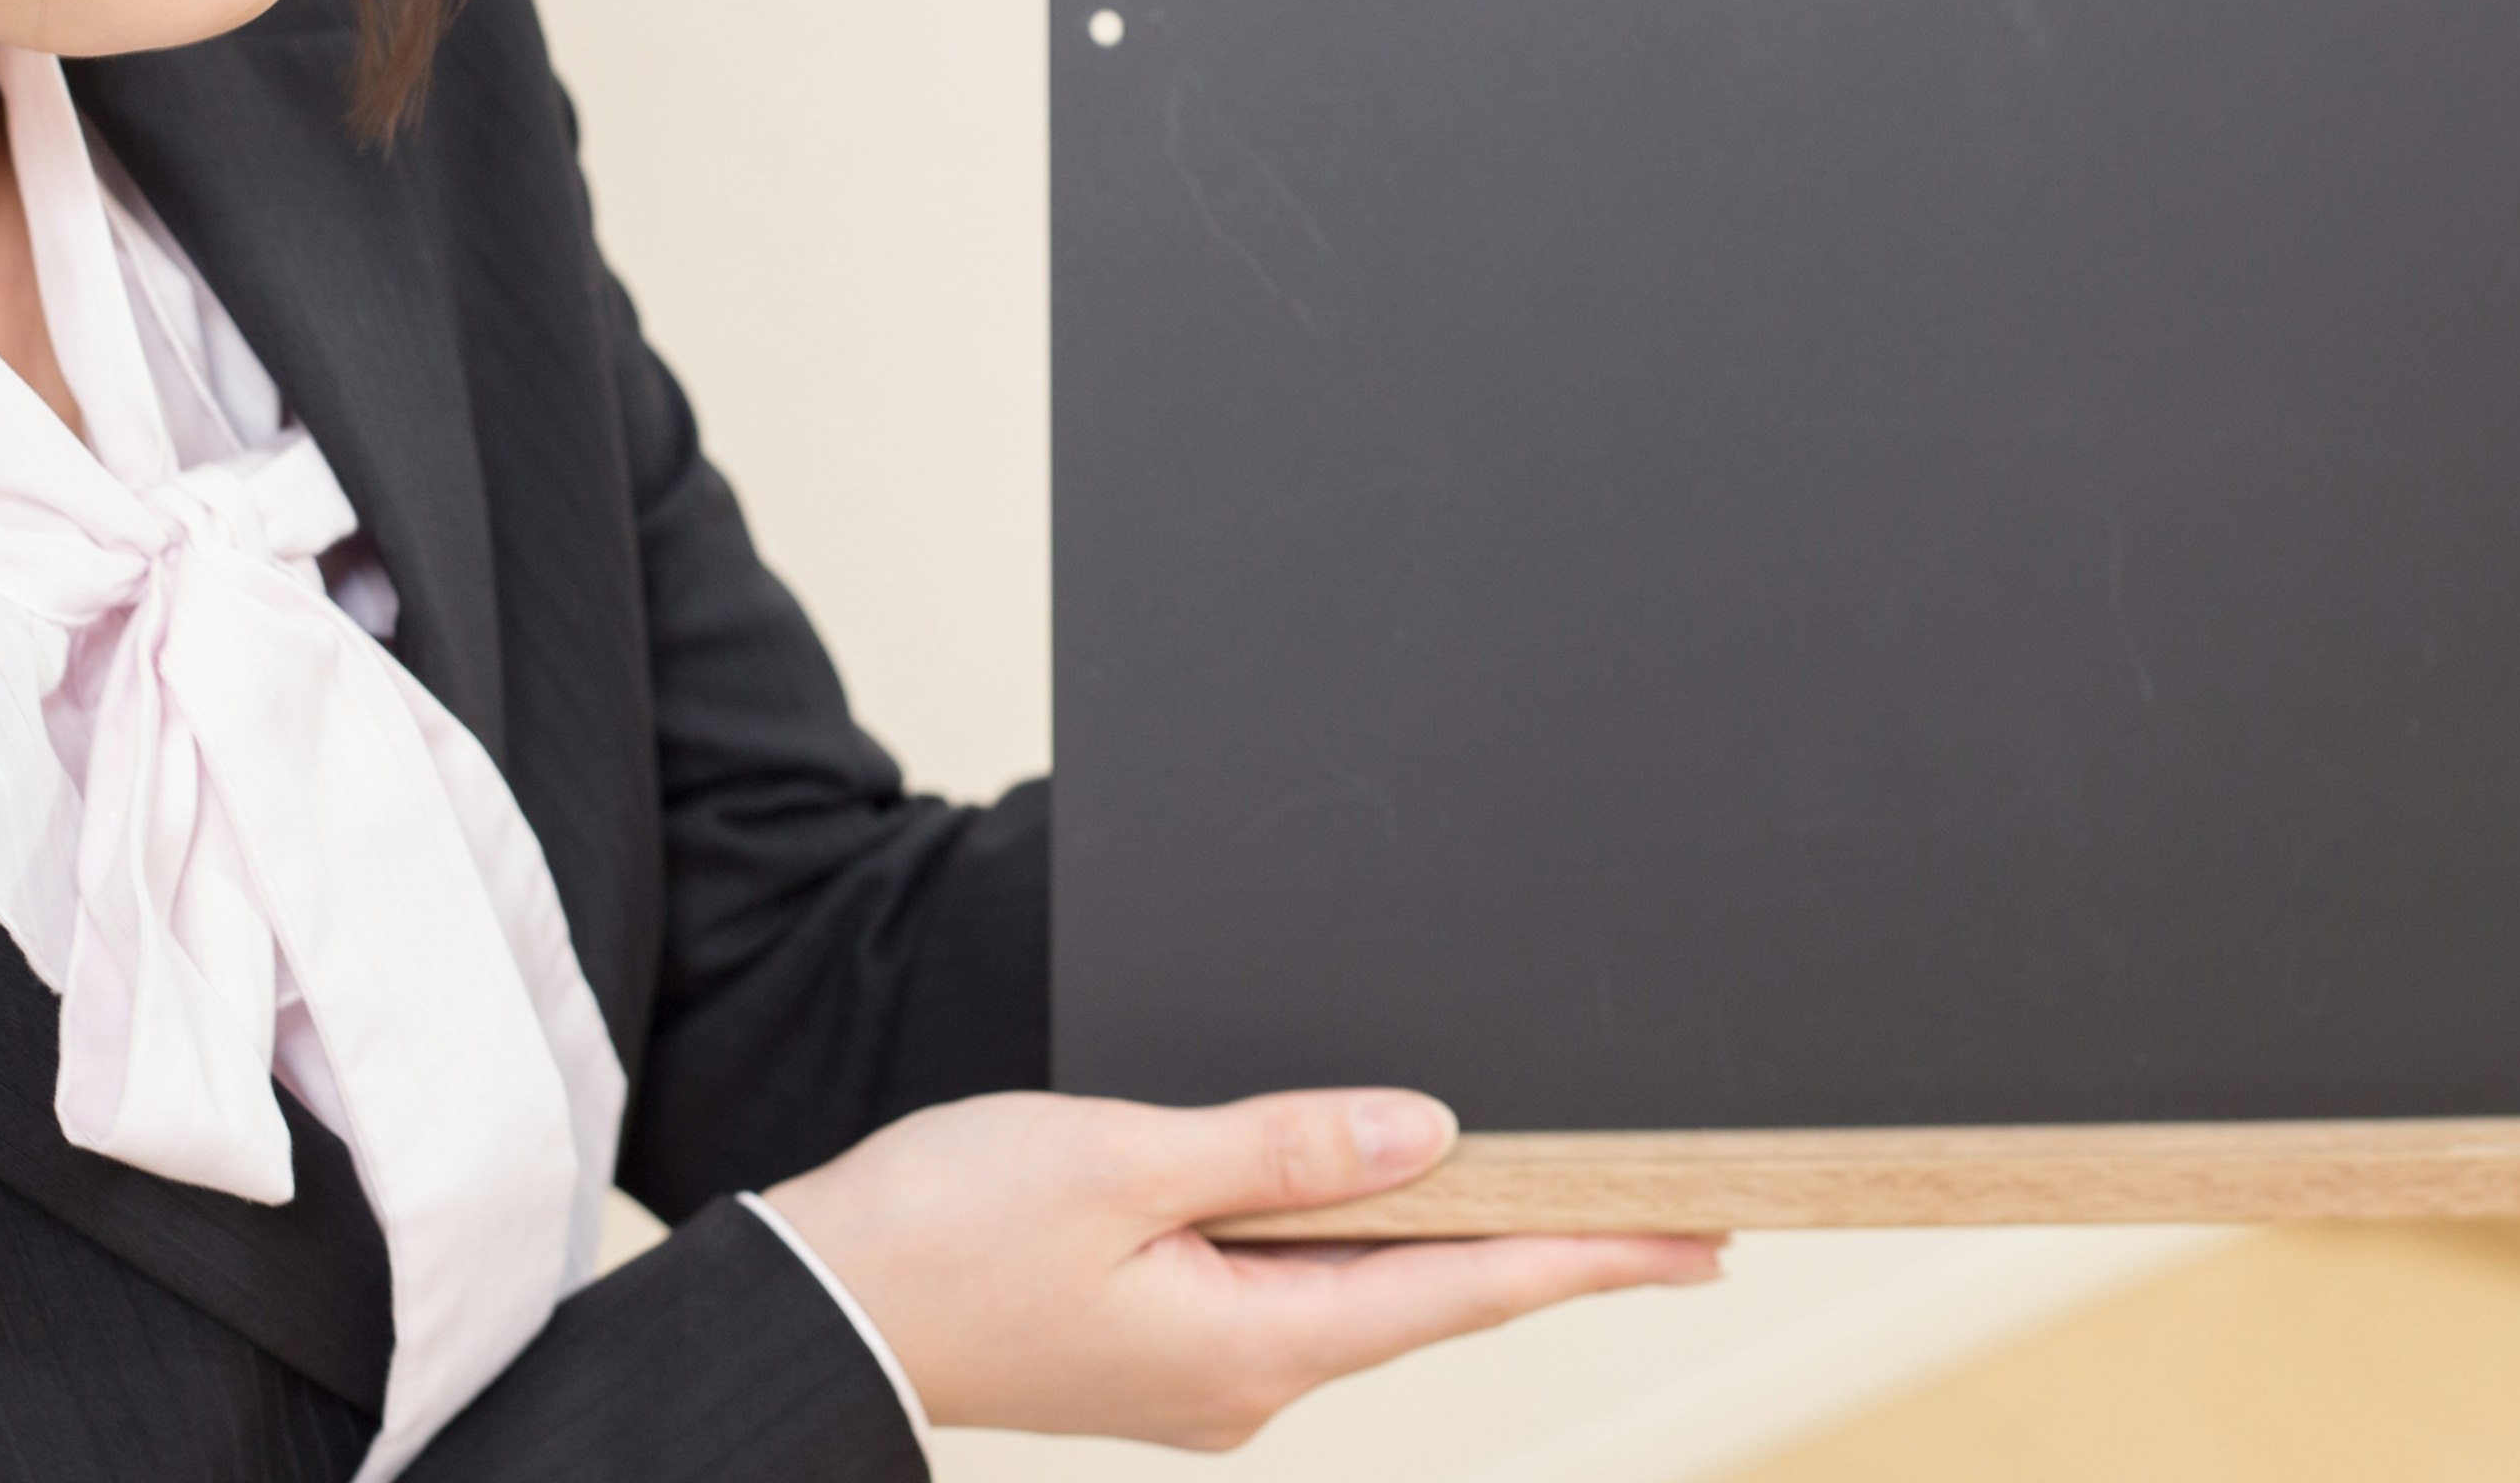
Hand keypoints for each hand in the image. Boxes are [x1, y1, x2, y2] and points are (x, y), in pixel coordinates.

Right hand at [761, 1089, 1722, 1447]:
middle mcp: (1250, 1379)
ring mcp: (1207, 1372)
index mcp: (1255, 1343)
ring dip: (1465, 1240)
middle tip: (1678, 1209)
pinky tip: (1400, 1198)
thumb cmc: (945, 1232)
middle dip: (1557, 1247)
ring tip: (1569, 1196)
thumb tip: (1433, 1139)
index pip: (1469, 1288)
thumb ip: (1285, 1149)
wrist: (817, 1310)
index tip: (1703, 1236)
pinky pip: (1302, 1287)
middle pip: (1436, 1295)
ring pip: (1370, 1290)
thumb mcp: (1124, 1160)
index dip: (1595, 1254)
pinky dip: (1371, 1239)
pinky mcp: (1163, 1347)